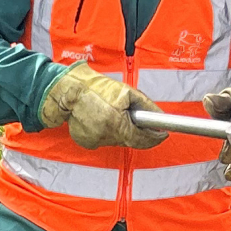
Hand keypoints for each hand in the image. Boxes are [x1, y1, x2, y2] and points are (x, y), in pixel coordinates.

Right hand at [42, 61, 164, 151]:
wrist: (67, 91)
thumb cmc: (95, 88)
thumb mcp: (126, 92)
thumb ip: (146, 106)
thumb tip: (160, 116)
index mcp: (116, 123)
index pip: (142, 139)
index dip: (155, 137)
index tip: (162, 134)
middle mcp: (106, 136)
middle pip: (131, 140)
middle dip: (136, 130)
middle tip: (134, 116)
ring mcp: (95, 140)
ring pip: (118, 140)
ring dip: (121, 130)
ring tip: (114, 113)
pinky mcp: (87, 142)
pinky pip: (104, 139)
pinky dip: (107, 131)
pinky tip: (101, 118)